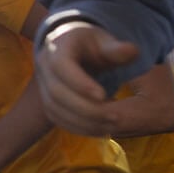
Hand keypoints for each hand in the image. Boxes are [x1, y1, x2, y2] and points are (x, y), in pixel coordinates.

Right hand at [36, 21, 138, 135]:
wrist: (73, 51)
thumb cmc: (92, 45)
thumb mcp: (105, 42)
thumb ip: (117, 49)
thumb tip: (131, 51)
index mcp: (57, 47)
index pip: (61, 65)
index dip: (79, 82)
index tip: (103, 95)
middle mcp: (44, 66)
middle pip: (56, 92)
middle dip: (85, 108)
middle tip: (114, 117)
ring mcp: (42, 85)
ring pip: (55, 109)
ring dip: (82, 121)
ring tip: (110, 126)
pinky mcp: (46, 101)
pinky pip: (57, 118)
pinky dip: (78, 127)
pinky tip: (100, 130)